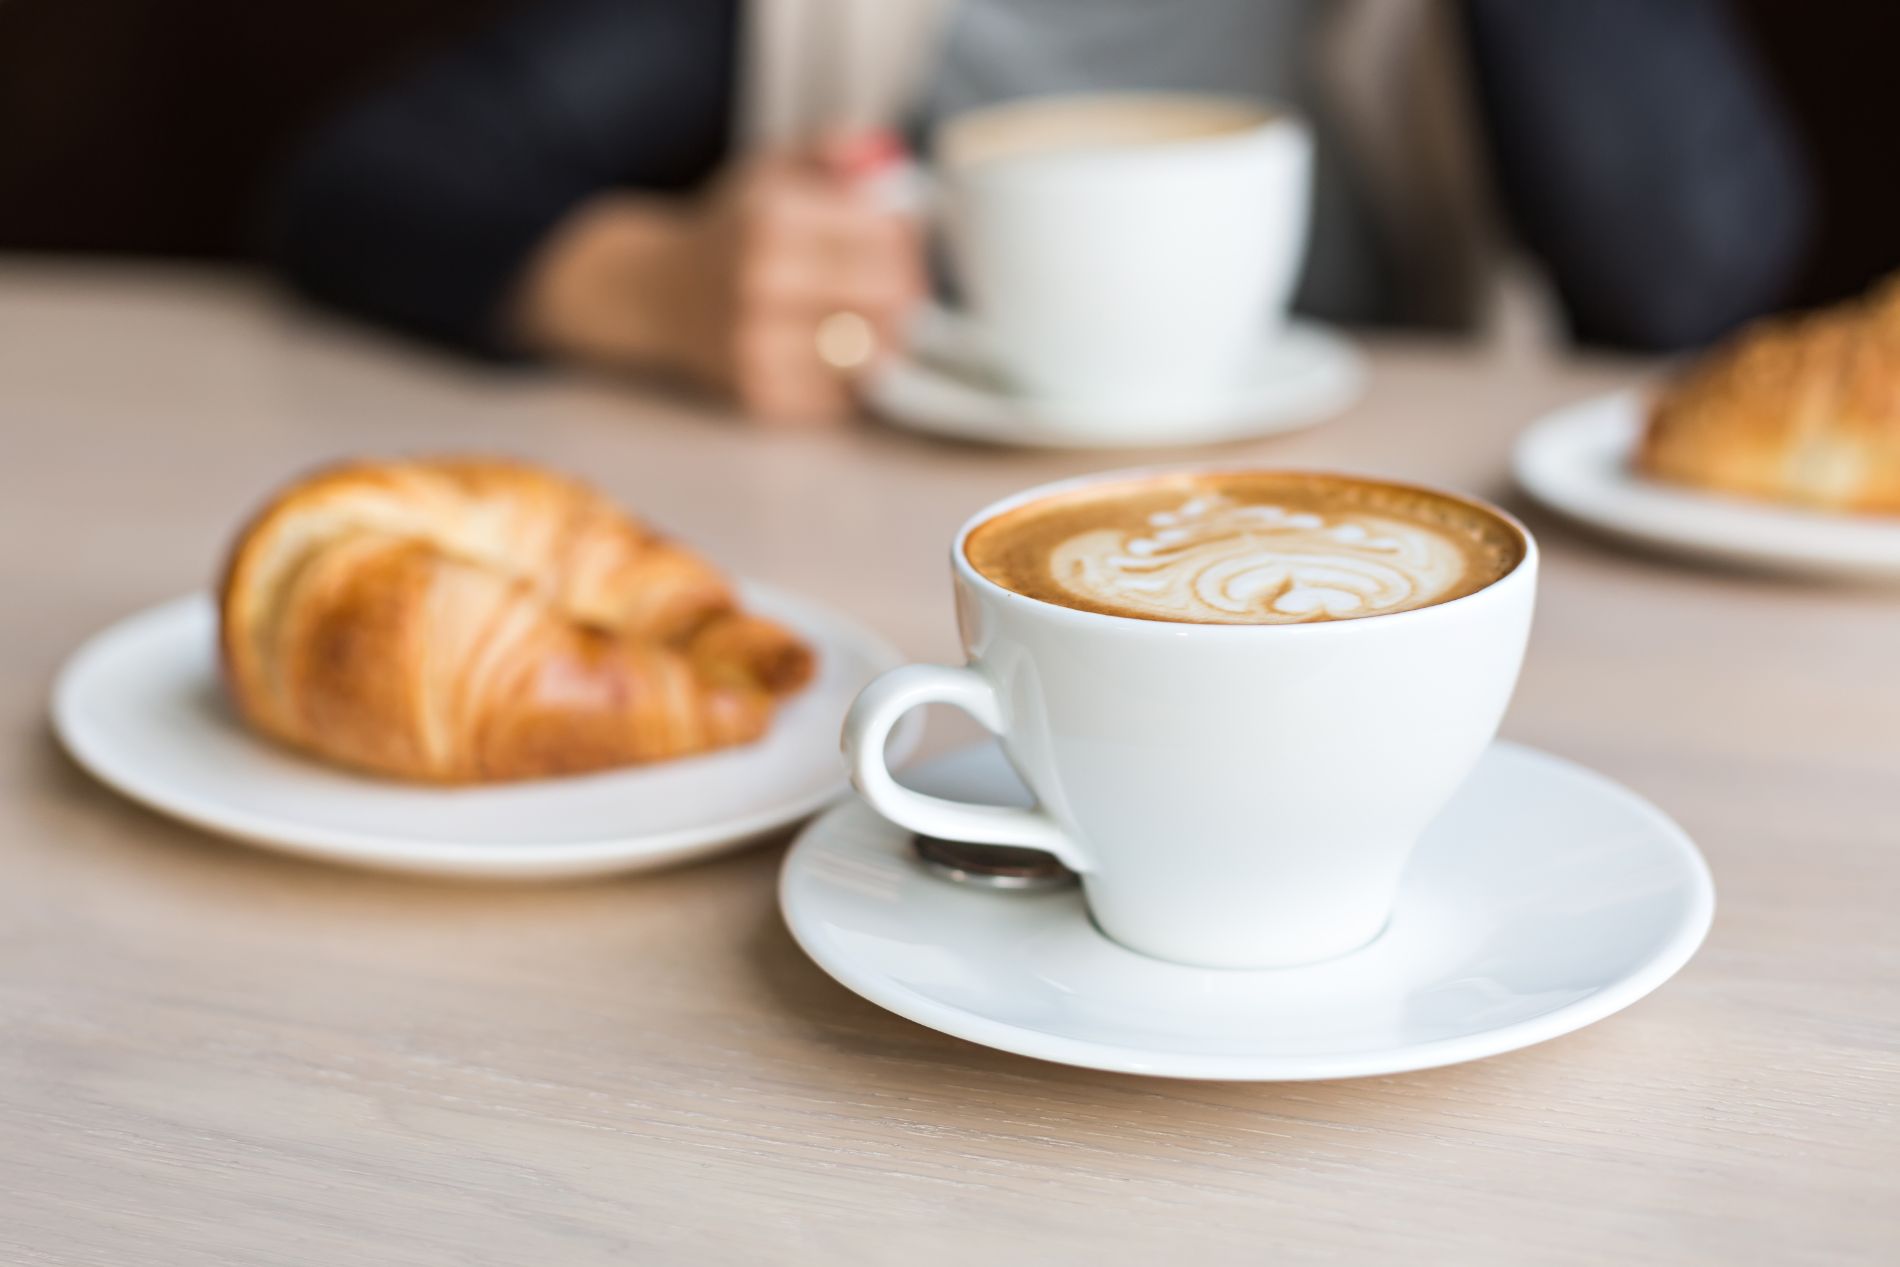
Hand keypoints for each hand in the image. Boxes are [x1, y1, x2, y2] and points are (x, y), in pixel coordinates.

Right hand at [516, 134, 925, 423]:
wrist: (653, 293)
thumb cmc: (731, 230)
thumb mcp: (773, 170)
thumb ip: (832, 150)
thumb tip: (888, 155)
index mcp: (774, 220)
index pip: (885, 237)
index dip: (906, 240)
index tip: (900, 242)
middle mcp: (764, 284)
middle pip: (888, 300)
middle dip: (905, 292)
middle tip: (900, 288)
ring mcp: (759, 344)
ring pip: (872, 353)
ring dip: (884, 339)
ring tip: (872, 320)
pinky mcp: (761, 394)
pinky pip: (843, 396)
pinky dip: (851, 378)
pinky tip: (835, 353)